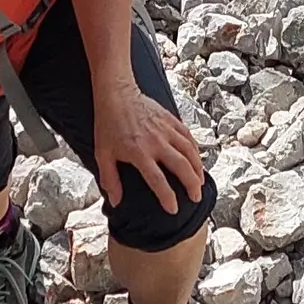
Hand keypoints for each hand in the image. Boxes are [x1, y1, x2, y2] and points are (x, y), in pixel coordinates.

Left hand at [93, 82, 207, 218]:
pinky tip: (197, 160)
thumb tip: (116, 201)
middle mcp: (156, 142)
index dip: (167, 197)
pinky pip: (188, 137)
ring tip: (200, 182)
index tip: (173, 209)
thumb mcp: (102, 154)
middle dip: (191, 185)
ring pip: (189, 151)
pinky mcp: (171, 120)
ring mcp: (166, 130)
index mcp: (139, 152)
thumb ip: (110, 179)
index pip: (157, 180)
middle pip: (181, 167)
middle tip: (195, 198)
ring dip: (197, 169)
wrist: (117, 94)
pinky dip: (195, 150)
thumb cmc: (108, 125)